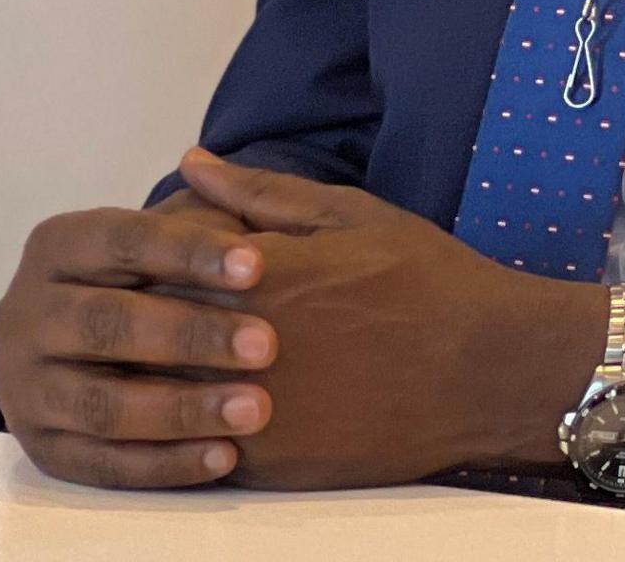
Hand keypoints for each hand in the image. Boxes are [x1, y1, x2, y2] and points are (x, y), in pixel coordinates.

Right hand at [0, 190, 275, 487]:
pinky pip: (101, 465)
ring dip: (181, 410)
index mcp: (59, 247)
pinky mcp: (43, 447)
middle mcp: (25, 313)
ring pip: (101, 404)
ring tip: (256, 409)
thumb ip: (209, 203)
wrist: (114, 347)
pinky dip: (164, 464)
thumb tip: (204, 162)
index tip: (260, 265)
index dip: (189, 252)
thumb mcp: (190, 230)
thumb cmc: (169, 275)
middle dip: (190, 335)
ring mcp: (26, 386)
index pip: (122, 241)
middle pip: (105, 324)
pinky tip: (224, 457)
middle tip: (267, 345)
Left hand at [167, 148, 605, 488]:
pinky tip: (206, 415)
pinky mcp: (271, 462)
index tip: (142, 269)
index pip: (148, 269)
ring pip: (157, 401)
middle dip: (134, 327)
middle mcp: (240, 343)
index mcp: (254, 275)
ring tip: (165, 371)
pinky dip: (187, 434)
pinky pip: (195, 452)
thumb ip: (261, 191)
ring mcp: (251, 409)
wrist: (490, 368)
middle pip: (141, 338)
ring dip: (150, 385)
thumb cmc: (429, 281)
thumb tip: (192, 161)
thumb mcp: (351, 216)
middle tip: (142, 322)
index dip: (137, 268)